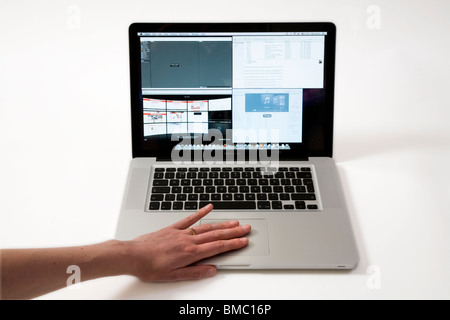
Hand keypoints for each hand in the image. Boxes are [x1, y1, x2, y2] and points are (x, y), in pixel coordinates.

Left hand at [125, 204, 250, 281]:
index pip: (217, 247)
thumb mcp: (173, 276)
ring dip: (222, 224)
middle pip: (216, 235)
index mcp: (190, 253)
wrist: (132, 255)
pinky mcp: (172, 228)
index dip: (232, 244)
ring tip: (235, 222)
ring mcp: (181, 232)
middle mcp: (188, 240)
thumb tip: (212, 270)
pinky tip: (209, 207)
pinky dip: (200, 212)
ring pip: (206, 227)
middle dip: (233, 232)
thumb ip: (194, 272)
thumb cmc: (150, 267)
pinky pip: (189, 219)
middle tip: (246, 228)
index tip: (244, 241)